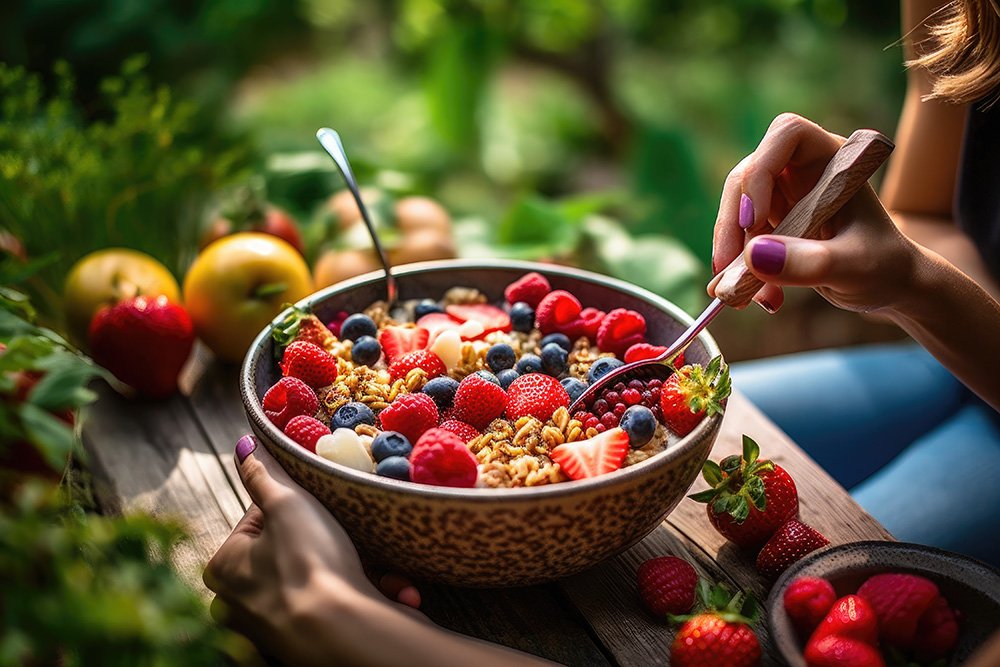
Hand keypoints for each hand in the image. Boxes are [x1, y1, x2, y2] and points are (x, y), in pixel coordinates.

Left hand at [204, 435, 420, 665]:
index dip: (296, 508)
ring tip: (386, 570)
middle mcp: (239, 603)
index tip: (320, 507)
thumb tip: (245, 444)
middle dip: (336, 545)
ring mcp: (272, 629)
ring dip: (361, 571)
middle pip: (294, 553)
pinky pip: (337, 609)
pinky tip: (392, 591)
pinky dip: (365, 597)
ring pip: (322, 583)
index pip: (260, 521)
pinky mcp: (306, 646)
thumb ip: (264, 473)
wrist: (344, 635)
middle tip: (357, 537)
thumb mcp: (287, 503)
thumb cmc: (308, 565)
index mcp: (223, 568)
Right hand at [708, 113, 919, 313]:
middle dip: (732, 225)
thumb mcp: (855, 269)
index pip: (786, 134)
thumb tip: (753, 255)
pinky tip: (763, 299)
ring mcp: (781, 197)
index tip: (753, 220)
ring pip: (735, 212)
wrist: (887, 286)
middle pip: (746, 177)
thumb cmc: (884, 267)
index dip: (762, 170)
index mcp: (832, 160)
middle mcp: (801, 170)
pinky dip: (740, 271)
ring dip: (733, 256)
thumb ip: (811, 263)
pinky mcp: (769, 225)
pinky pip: (739, 240)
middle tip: (729, 271)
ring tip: (747, 299)